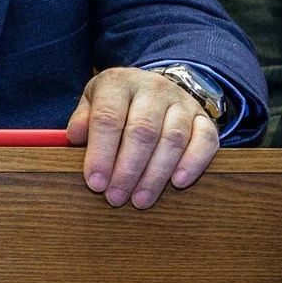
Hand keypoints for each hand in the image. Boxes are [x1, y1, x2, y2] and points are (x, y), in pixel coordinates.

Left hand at [66, 66, 220, 208]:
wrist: (153, 88)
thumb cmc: (117, 104)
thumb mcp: (92, 103)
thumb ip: (83, 119)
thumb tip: (76, 136)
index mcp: (119, 82)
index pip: (108, 117)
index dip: (101, 153)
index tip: (95, 183)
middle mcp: (153, 87)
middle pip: (142, 131)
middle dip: (127, 170)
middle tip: (116, 198)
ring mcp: (181, 102)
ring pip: (172, 139)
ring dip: (155, 175)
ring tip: (140, 200)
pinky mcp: (203, 118)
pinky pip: (205, 140)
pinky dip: (193, 163)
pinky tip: (178, 183)